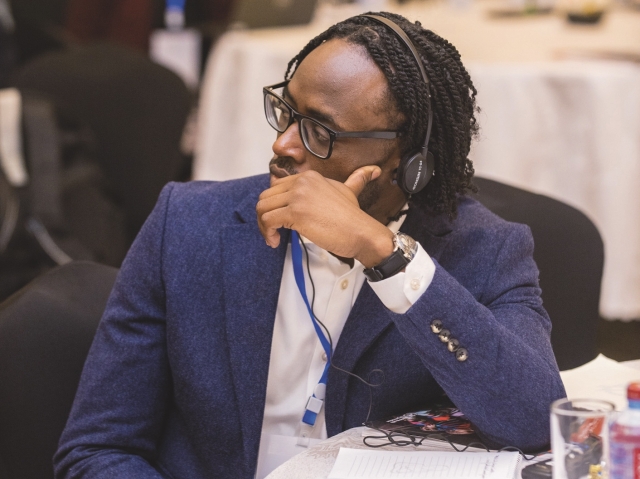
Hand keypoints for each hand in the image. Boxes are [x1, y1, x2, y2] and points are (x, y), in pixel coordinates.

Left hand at [256, 166, 394, 267]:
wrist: (361, 232)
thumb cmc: (353, 218)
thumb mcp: (350, 190)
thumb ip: (355, 178)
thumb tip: (372, 170)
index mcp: (309, 176)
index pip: (276, 187)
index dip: (273, 205)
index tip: (279, 220)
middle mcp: (301, 182)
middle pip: (266, 197)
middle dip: (264, 216)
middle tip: (273, 231)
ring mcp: (298, 196)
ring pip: (263, 208)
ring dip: (263, 226)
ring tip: (273, 237)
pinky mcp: (295, 213)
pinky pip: (268, 221)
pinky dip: (267, 233)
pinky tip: (276, 241)